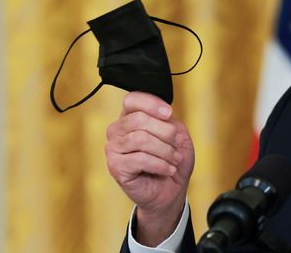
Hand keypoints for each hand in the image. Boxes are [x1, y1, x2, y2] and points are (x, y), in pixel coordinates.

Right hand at [105, 92, 194, 245]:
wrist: (171, 190)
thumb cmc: (172, 160)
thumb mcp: (177, 135)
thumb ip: (168, 121)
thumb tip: (162, 114)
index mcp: (130, 117)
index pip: (132, 99)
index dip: (152, 104)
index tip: (169, 114)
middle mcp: (117, 130)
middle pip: (139, 119)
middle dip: (165, 132)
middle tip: (177, 146)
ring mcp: (113, 149)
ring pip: (140, 139)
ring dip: (165, 150)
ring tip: (174, 160)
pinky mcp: (115, 167)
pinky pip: (140, 159)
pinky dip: (160, 165)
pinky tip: (168, 170)